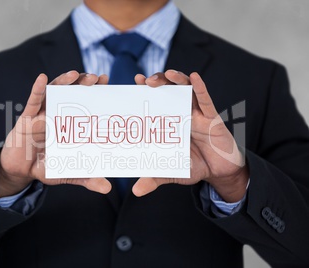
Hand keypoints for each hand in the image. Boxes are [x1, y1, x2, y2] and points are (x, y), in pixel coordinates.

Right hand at [0, 71, 110, 197]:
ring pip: (53, 92)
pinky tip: (41, 78)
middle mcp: (57, 114)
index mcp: (69, 124)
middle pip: (72, 93)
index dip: (95, 92)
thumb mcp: (68, 172)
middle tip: (96, 77)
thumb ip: (86, 178)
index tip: (106, 82)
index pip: (84, 103)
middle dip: (84, 83)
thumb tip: (107, 188)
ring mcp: (42, 114)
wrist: (20, 171)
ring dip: (64, 81)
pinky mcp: (26, 119)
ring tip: (75, 75)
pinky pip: (32, 101)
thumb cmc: (45, 166)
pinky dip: (37, 89)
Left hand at [132, 70, 248, 201]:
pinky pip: (206, 100)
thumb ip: (155, 178)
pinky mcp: (212, 118)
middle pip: (168, 90)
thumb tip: (136, 191)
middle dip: (158, 81)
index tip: (133, 83)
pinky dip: (200, 88)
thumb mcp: (172, 172)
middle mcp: (181, 114)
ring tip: (167, 74)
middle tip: (145, 81)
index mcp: (170, 123)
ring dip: (177, 79)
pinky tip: (194, 77)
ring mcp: (197, 114)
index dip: (144, 91)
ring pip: (186, 89)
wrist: (219, 172)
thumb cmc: (194, 166)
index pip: (155, 102)